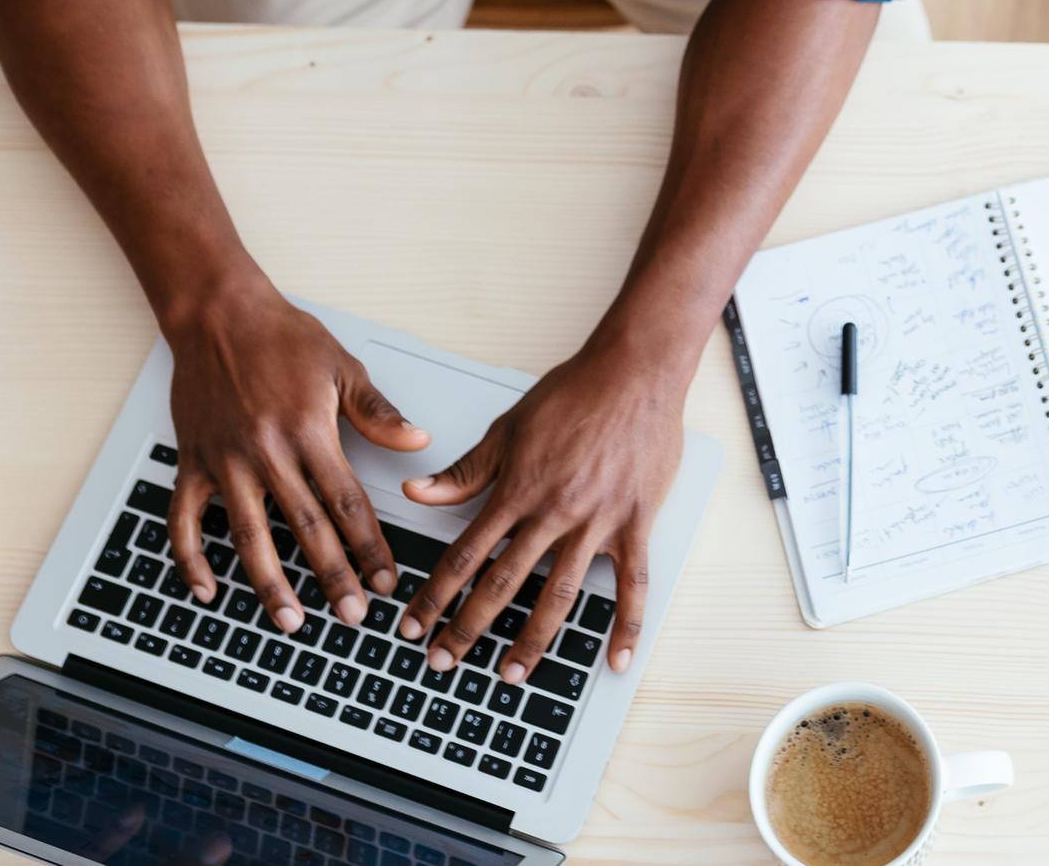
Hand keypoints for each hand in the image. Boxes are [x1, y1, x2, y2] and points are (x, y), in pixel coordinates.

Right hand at [163, 279, 431, 632]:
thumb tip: (417, 444)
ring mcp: (224, 461)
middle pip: (305, 529)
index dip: (368, 547)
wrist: (217, 312)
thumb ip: (378, 413)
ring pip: (248, 536)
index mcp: (309, 432)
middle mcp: (266, 453)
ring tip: (289, 620)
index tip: (385, 579)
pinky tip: (207, 590)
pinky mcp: (192, 462)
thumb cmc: (281, 337)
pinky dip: (191, 560)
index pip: (346, 504)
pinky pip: (185, 521)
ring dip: (269, 583)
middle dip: (332, 577)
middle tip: (351, 615)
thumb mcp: (342, 367)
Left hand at [392, 345, 681, 682]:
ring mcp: (596, 523)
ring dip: (531, 641)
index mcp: (517, 490)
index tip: (413, 626)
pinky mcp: (635, 525)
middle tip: (443, 662)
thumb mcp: (509, 428)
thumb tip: (417, 492)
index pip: (464, 556)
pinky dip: (626, 626)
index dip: (434, 596)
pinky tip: (616, 659)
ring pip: (558, 596)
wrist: (634, 372)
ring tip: (510, 675)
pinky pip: (633, 585)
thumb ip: (465, 470)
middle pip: (502, 585)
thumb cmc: (574, 393)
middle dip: (467, 629)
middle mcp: (553, 513)